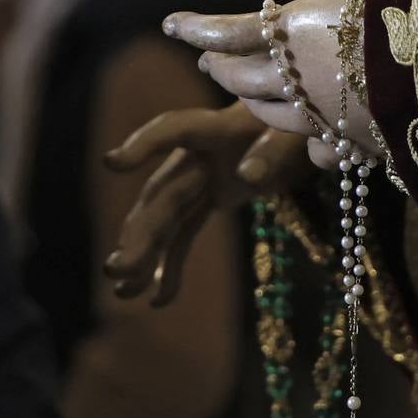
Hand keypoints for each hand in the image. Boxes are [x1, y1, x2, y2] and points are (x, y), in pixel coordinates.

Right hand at [103, 102, 309, 305]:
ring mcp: (200, 177)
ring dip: (145, 255)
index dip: (145, 144)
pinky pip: (185, 234)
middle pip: (165, 193)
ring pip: (166, 219)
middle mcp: (199, 153)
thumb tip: (246, 175)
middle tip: (115, 269)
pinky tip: (158, 300)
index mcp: (220, 127)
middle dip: (140, 232)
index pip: (175, 130)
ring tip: (123, 293)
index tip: (113, 163)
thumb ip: (274, 150)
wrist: (304, 119)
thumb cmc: (301, 117)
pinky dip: (173, 264)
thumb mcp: (298, 130)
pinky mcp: (209, 198)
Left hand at [162, 0, 379, 165]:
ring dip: (251, 102)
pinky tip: (307, 134)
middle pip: (238, 80)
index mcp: (290, 31)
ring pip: (268, 117)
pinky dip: (305, 140)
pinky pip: (315, 149)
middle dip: (218, 68)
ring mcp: (323, 117)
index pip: (223, 32)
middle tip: (207, 62)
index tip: (169, 24)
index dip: (193, 28)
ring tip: (246, 91)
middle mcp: (296, 79)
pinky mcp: (354, 143)